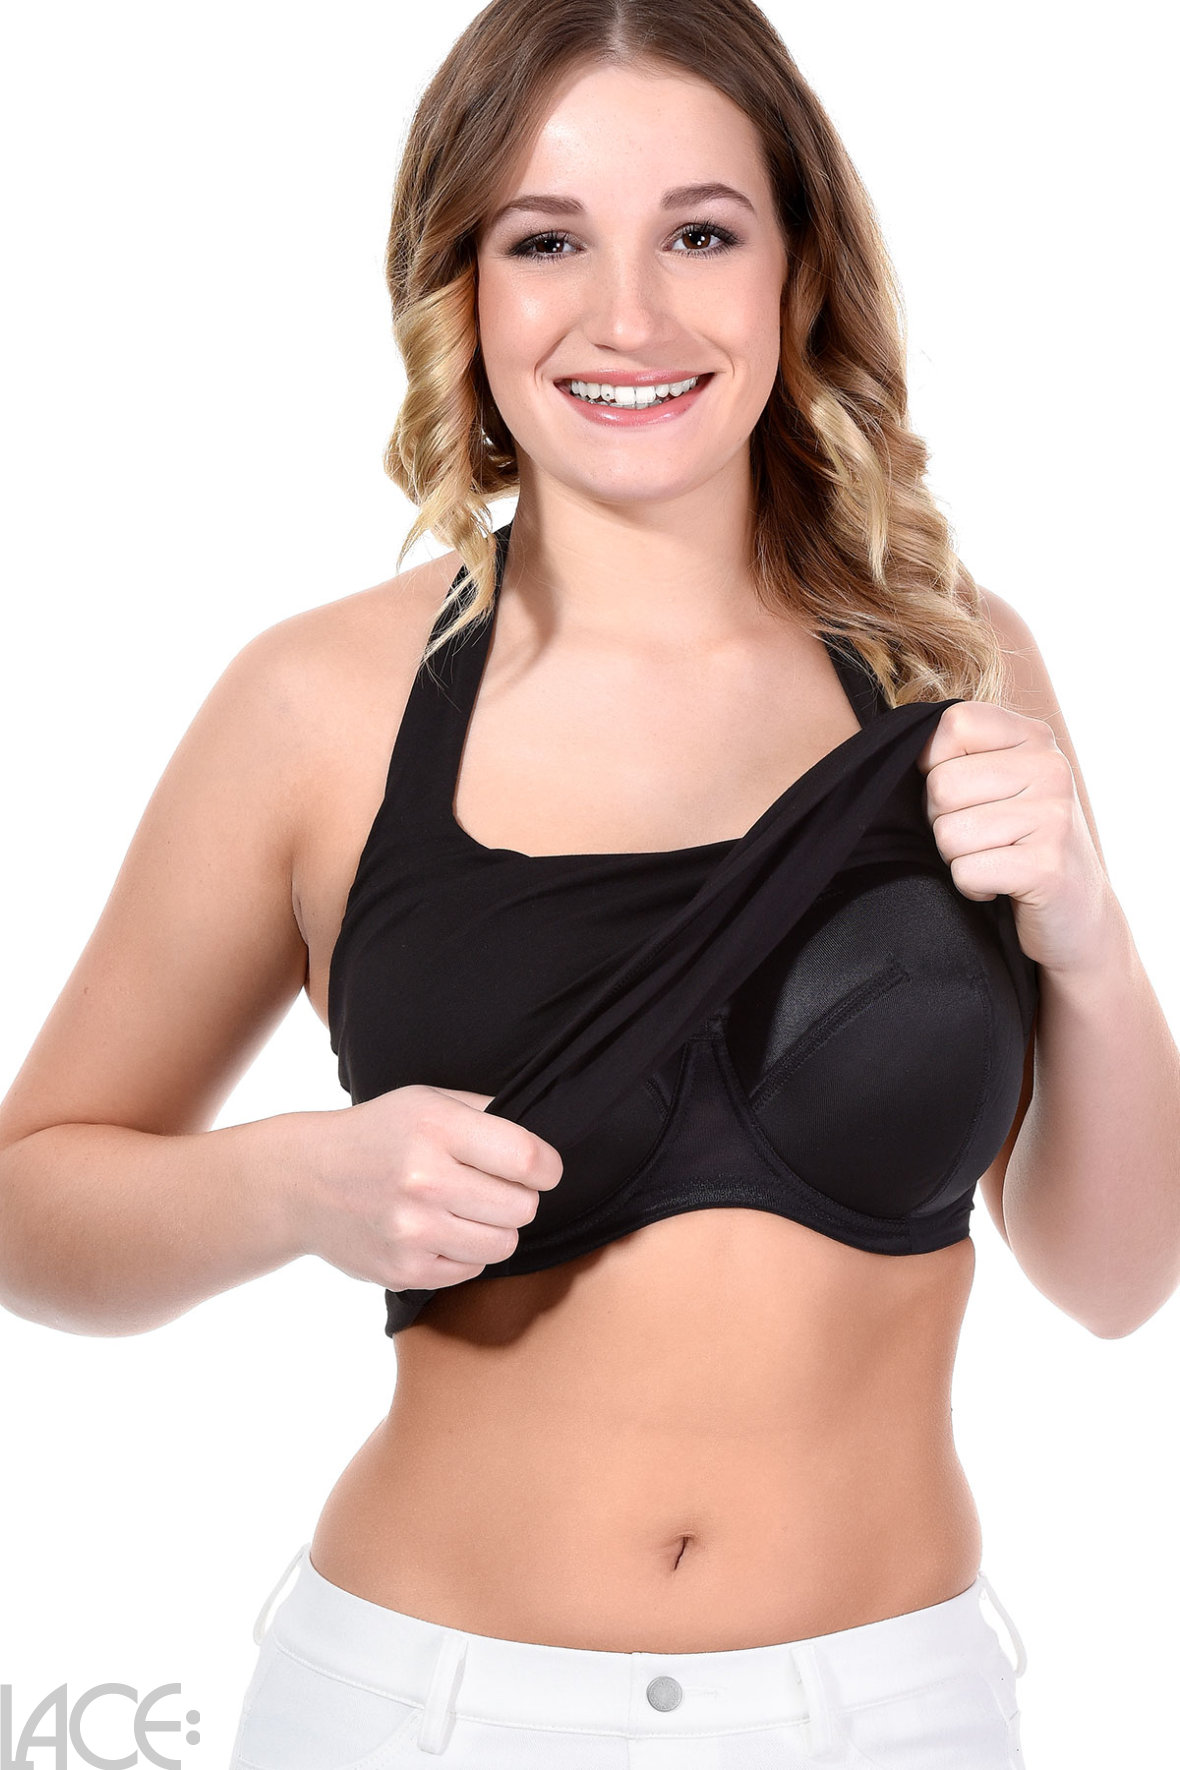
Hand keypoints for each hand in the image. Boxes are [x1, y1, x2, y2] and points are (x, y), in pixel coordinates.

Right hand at [289, 1084, 562, 1292]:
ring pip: (503, 1244)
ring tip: (469, 1210)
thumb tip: (542, 1143)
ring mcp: (412, 1231)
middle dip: (520, 1197)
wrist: (303, 1182)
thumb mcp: (426, 1100)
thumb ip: (484, 1114)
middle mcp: (423, 1180)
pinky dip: (467, 1253)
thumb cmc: (377, 1135)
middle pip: (522, 1207)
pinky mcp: (403, 1270)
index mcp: (435, 1128)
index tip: (543, 1168)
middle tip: (496, 1188)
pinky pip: (471, 1270)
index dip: (548, 1167)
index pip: (527, 1159)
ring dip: (496, 1228)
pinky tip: (442, 1230)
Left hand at [915, 701, 1121, 974]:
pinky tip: (1001, 886)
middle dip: (943, 821)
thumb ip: (960, 755)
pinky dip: (972, 888)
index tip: (962, 793)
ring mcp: (1054, 816)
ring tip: (994, 860)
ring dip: (958, 858)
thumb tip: (898, 750)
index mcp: (1035, 737)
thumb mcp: (1000, 781)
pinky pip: (966, 872)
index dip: (934, 764)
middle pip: (942, 785)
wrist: (1077, 912)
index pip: (953, 723)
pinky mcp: (1048, 867)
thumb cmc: (1018, 841)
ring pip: (948, 834)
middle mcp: (1051, 768)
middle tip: (981, 837)